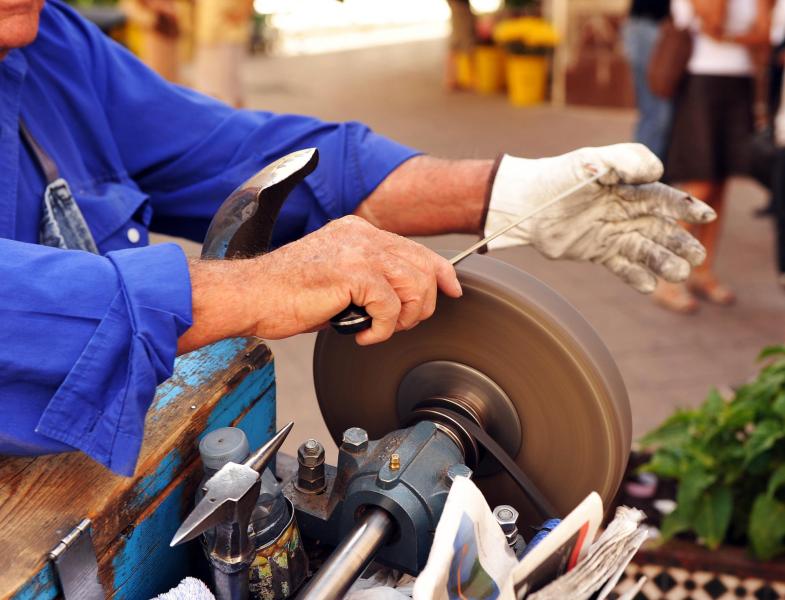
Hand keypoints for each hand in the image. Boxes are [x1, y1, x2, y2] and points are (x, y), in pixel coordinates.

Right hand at [180, 216, 461, 352]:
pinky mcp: (354, 273)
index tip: (452, 289)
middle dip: (422, 304)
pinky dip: (381, 329)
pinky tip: (360, 333)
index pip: (415, 248)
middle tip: (397, 325)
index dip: (440, 271)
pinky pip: (392, 308)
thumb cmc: (282, 293)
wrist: (250, 295)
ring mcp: (358, 251)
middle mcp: (361, 235)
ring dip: (404, 318)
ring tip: (377, 328)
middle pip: (423, 267)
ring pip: (415, 286)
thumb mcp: (334, 279)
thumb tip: (397, 302)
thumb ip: (367, 281)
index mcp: (356, 231)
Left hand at [485, 143, 716, 292]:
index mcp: (630, 188)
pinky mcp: (598, 252)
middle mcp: (627, 212)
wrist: (526, 204)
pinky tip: (648, 286)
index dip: (685, 207)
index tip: (704, 216)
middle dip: (681, 242)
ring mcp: (613, 233)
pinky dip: (635, 277)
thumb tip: (658, 171)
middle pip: (662, 229)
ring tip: (679, 275)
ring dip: (664, 263)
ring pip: (646, 251)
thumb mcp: (592, 160)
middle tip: (697, 256)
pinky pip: (622, 267)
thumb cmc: (559, 176)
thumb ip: (625, 161)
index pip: (664, 198)